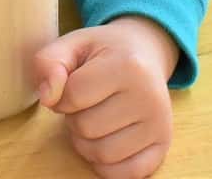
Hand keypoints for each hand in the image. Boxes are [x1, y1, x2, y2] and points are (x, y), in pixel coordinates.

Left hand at [34, 16, 178, 178]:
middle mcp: (149, 96)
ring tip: (94, 120)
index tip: (70, 85)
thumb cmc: (104, 51)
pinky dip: (107, 165)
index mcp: (128, 65)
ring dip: (86, 143)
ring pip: (102, 154)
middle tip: (86, 103)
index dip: (61, 95)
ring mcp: (159, 124)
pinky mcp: (163, 145)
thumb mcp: (73, 44)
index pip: (73, 96)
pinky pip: (126, 174)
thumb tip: (48, 98)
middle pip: (86, 128)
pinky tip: (106, 141)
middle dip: (75, 118)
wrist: (146, 53)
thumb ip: (48, 63)